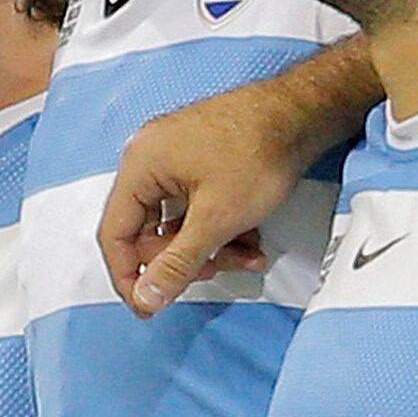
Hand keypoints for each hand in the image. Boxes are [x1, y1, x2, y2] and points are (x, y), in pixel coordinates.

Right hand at [97, 37, 379, 317]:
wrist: (303, 112)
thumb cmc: (258, 150)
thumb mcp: (215, 220)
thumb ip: (177, 264)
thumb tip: (147, 296)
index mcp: (141, 165)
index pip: (114, 233)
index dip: (129, 276)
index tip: (147, 305)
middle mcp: (153, 156)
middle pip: (150, 229)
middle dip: (184, 258)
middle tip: (212, 272)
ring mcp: (180, 155)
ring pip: (181, 220)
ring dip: (210, 246)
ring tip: (245, 256)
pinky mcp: (205, 157)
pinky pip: (199, 203)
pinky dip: (222, 226)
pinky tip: (252, 240)